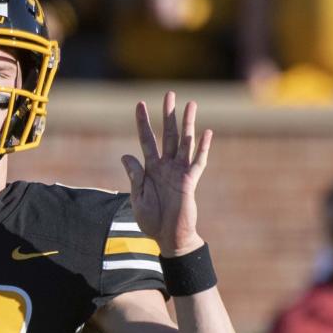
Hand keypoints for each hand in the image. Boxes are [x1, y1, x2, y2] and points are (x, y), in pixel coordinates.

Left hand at [121, 91, 210, 255]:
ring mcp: (179, 172)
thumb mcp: (138, 197)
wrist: (168, 238)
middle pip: (168, 134)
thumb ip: (135, 175)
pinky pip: (197, 162)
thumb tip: (126, 155)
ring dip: (188, 123)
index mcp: (150, 169)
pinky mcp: (190, 182)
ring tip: (191, 104)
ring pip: (185, 142)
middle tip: (169, 94)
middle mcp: (166, 166)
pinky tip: (206, 132)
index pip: (146, 140)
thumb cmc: (151, 220)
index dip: (142, 123)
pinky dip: (201, 147)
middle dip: (168, 114)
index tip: (139, 104)